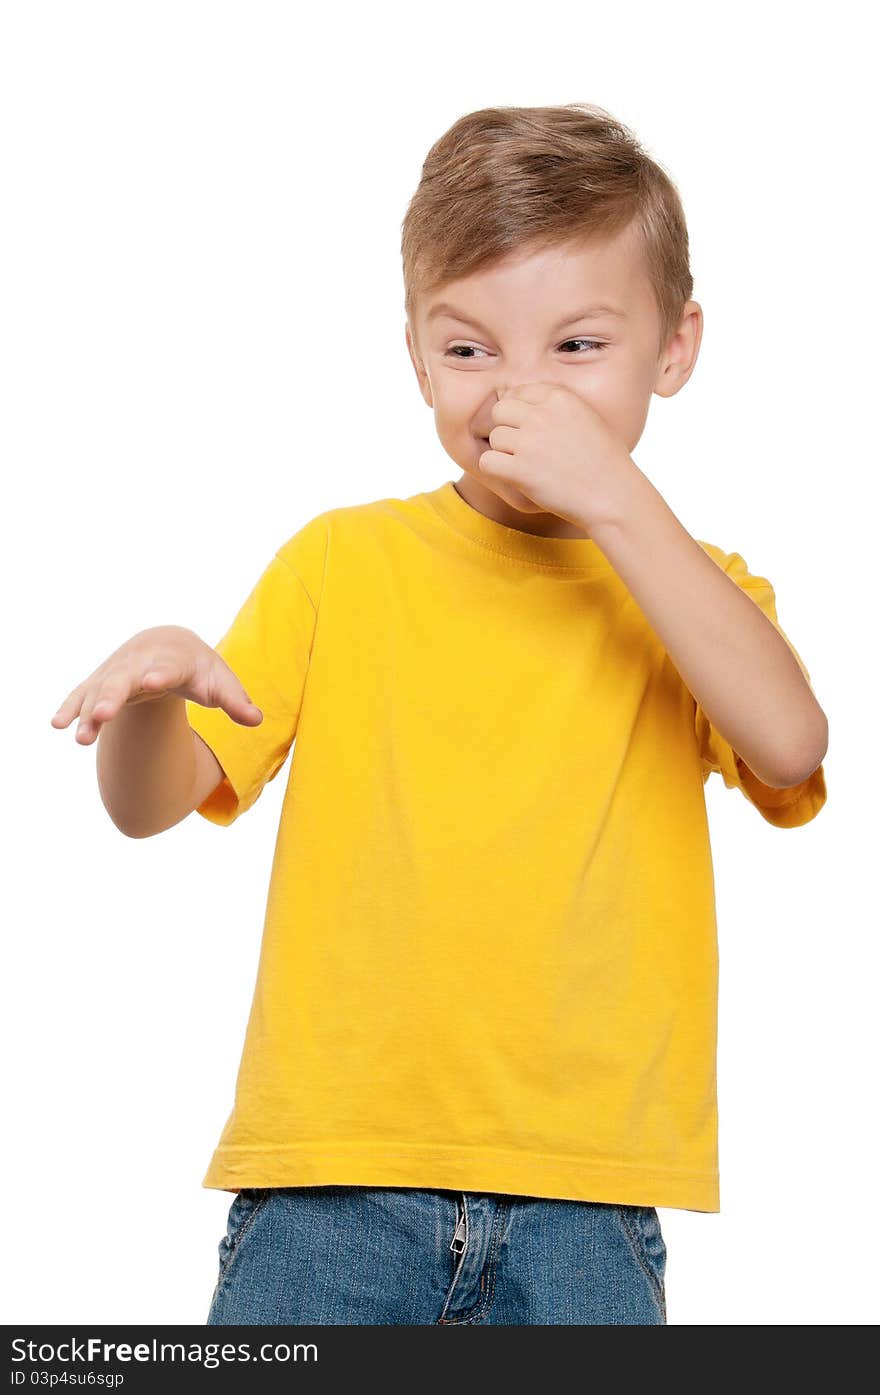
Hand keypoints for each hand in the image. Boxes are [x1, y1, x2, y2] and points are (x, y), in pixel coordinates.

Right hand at [50, 624, 262, 745]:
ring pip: (100, 690)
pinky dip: (71, 707)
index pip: (168, 668)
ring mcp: (118, 672)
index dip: (160, 674)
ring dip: (89, 712)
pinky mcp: (102, 683)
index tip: (152, 682)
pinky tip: (58, 724)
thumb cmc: (200, 668)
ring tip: (80, 737)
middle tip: (104, 715)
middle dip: (113, 696)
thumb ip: (236, 701)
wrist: (169, 644)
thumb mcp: (221, 682)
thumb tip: (257, 719)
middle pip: (125, 678)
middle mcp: (141, 663)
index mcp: (174, 660)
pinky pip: (84, 694)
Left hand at [478, 382, 634, 527]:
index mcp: (560, 398)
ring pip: (495, 437)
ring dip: (504, 452)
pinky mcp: (520, 469)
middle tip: (521, 449)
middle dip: (507, 428)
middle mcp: (542, 415)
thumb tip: (525, 401)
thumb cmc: (606, 462)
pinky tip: (513, 478)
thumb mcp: (589, 418)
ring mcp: (530, 441)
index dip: (519, 412)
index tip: (529, 430)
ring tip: (525, 466)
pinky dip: (495, 471)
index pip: (519, 391)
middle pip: (500, 410)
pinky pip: (487, 462)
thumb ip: (558, 408)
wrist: (613, 496)